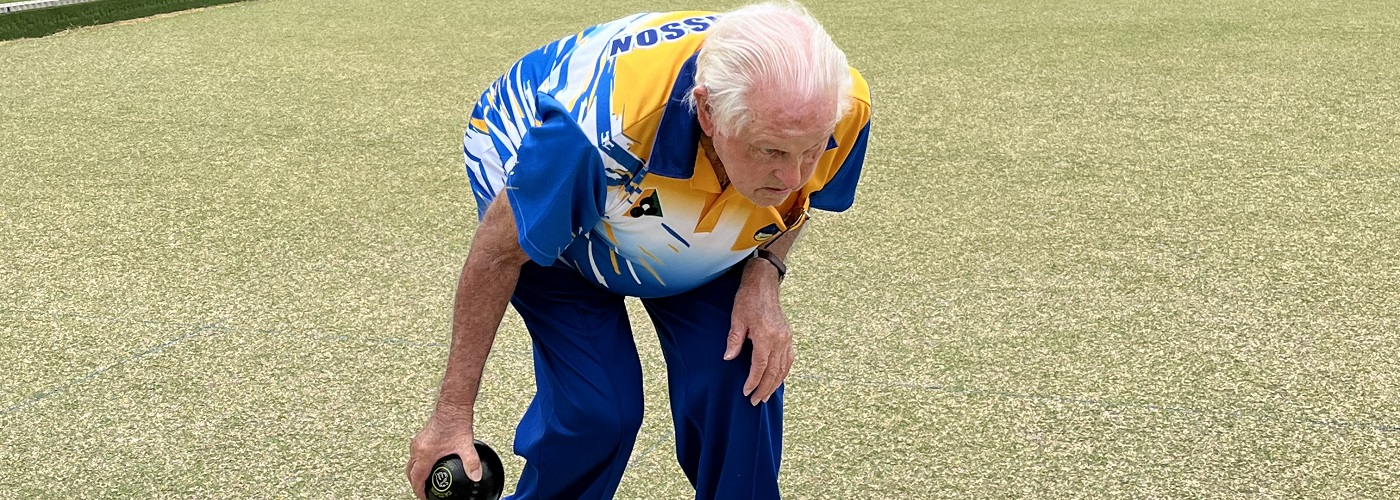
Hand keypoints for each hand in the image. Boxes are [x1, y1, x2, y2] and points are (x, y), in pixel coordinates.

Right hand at [406, 407, 481, 498]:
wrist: (452, 406)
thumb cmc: (456, 422)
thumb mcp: (466, 445)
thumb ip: (471, 463)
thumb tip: (476, 476)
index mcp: (425, 453)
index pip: (417, 478)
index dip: (420, 491)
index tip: (425, 496)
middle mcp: (418, 448)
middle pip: (410, 473)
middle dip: (416, 484)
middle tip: (425, 491)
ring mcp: (417, 442)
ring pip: (411, 464)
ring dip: (415, 474)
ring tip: (425, 481)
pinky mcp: (420, 438)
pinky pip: (415, 456)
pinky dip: (418, 464)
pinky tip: (429, 465)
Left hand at [725, 260, 794, 405]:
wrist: (764, 284)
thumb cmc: (748, 300)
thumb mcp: (737, 319)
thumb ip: (734, 340)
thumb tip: (728, 358)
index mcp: (766, 336)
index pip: (760, 366)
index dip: (753, 381)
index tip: (746, 392)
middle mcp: (779, 339)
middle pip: (774, 371)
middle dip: (765, 388)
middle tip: (755, 402)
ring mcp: (786, 338)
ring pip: (783, 368)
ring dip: (775, 384)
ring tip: (766, 396)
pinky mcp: (788, 336)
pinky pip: (789, 359)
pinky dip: (783, 372)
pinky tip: (777, 380)